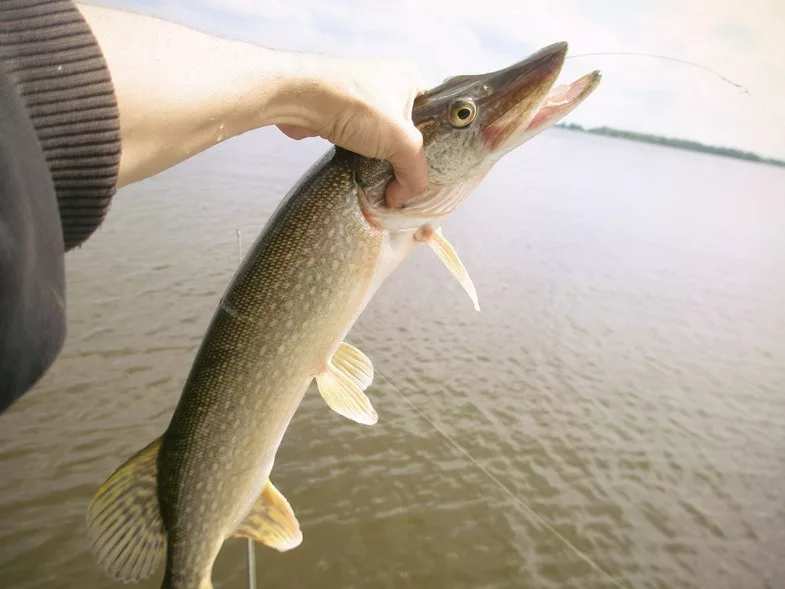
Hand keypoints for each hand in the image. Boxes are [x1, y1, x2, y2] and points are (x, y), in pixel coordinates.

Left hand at [275, 56, 428, 208]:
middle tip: (408, 183)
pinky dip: (362, 159)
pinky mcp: (340, 115)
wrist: (299, 98)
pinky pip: (360, 142)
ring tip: (387, 183)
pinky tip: (363, 175)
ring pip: (382, 139)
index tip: (431, 171)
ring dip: (382, 161)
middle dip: (405, 158)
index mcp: (409, 79)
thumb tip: (403, 197)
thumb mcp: (401, 141)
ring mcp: (362, 100)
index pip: (434, 116)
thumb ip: (414, 171)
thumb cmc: (356, 107)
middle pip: (408, 132)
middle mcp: (387, 86)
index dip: (435, 145)